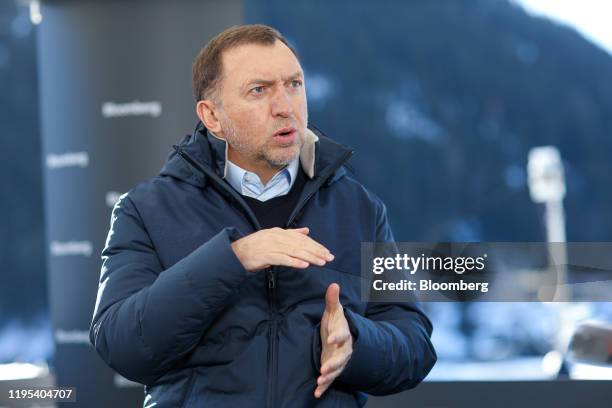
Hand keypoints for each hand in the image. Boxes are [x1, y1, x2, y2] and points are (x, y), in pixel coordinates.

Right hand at [230, 227, 333, 271]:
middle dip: (317, 251)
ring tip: (321, 262)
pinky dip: (294, 262)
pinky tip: (304, 265)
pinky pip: (283, 259)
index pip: (302, 238)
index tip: (327, 252)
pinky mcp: (266, 255)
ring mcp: (272, 246)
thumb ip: (291, 234)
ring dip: (309, 257)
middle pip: (301, 244)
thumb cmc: (255, 247)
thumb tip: (306, 230)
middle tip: (329, 258)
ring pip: (295, 251)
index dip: (316, 245)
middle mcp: (278, 237)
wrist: (236, 253)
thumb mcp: (274, 237)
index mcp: (280, 232)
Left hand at [315, 283, 352, 397]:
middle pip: (342, 357)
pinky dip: (324, 387)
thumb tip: (334, 284)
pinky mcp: (334, 369)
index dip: (337, 336)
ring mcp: (339, 360)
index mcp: (343, 333)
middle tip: (324, 369)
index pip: (342, 335)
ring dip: (329, 376)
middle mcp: (344, 349)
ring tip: (320, 381)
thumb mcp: (334, 312)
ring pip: (336, 370)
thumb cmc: (336, 323)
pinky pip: (331, 380)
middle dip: (333, 363)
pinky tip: (317, 393)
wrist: (343, 338)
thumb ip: (332, 300)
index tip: (330, 339)